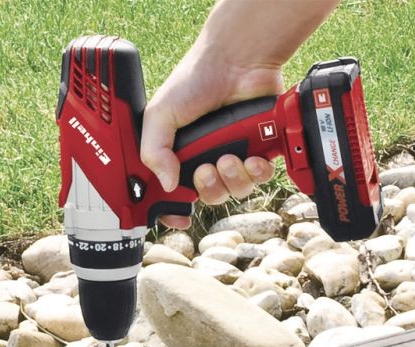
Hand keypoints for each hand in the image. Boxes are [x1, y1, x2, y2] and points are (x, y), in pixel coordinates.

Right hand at [141, 46, 282, 228]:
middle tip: (206, 169)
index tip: (177, 217)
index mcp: (177, 154)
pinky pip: (260, 177)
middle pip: (207, 197)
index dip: (173, 210)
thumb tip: (165, 184)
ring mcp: (233, 154)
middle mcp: (205, 157)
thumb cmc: (195, 80)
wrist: (237, 60)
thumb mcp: (160, 114)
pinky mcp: (259, 150)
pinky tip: (252, 156)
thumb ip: (154, 151)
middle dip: (209, 189)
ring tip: (230, 157)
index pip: (171, 193)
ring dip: (233, 179)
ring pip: (235, 191)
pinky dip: (257, 171)